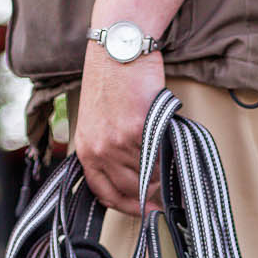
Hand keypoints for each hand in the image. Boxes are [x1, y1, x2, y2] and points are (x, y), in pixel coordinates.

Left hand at [74, 42, 165, 214]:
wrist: (118, 47)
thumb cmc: (112, 77)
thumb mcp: (98, 119)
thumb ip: (109, 148)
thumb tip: (136, 174)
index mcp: (85, 148)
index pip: (103, 193)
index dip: (125, 206)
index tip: (143, 211)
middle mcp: (98, 149)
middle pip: (129, 189)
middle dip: (149, 194)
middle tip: (165, 194)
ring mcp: (117, 141)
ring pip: (147, 175)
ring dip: (162, 175)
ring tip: (170, 166)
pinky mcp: (137, 130)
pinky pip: (158, 158)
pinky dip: (168, 158)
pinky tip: (172, 150)